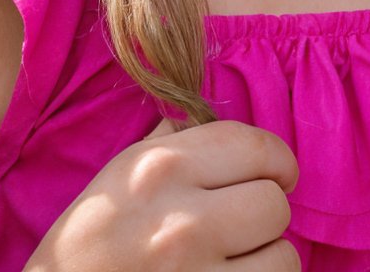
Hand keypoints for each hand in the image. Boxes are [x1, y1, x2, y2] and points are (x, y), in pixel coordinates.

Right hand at [24, 117, 300, 270]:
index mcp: (160, 168)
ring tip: (236, 259)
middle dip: (267, 212)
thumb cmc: (87, 242)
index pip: (254, 146)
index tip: (278, 174)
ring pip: (282, 257)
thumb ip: (174, 140)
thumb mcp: (121, 173)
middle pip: (275, 203)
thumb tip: (217, 113)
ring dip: (266, 259)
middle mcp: (182, 220)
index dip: (278, 160)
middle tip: (246, 223)